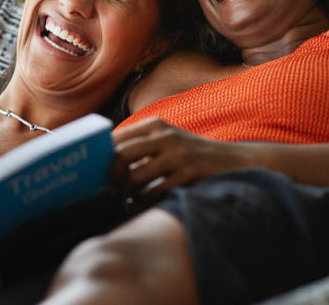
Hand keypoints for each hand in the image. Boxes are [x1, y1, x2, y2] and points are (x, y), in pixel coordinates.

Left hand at [111, 118, 253, 201]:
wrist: (234, 160)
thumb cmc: (192, 153)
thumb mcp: (167, 139)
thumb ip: (141, 145)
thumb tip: (103, 163)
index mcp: (155, 125)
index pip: (116, 137)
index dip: (101, 156)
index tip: (95, 171)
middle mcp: (165, 137)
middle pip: (121, 156)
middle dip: (110, 177)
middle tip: (108, 190)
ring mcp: (178, 155)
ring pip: (136, 177)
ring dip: (126, 193)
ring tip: (125, 199)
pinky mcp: (189, 175)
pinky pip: (155, 192)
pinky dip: (143, 202)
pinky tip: (140, 204)